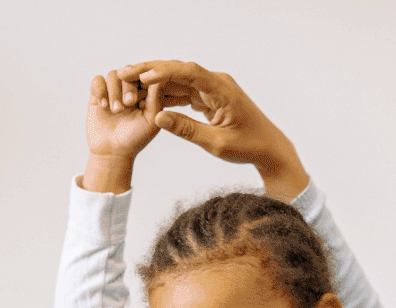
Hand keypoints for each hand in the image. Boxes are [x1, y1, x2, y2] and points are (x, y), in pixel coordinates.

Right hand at [82, 71, 175, 192]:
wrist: (113, 151)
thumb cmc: (135, 138)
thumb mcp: (151, 120)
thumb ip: (156, 99)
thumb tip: (161, 78)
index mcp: (146, 93)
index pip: (146, 75)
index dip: (144, 79)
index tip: (144, 90)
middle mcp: (129, 88)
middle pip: (129, 71)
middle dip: (128, 86)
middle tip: (129, 103)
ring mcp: (113, 89)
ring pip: (113, 74)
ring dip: (114, 91)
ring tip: (116, 110)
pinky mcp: (98, 93)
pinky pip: (97, 80)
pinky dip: (100, 90)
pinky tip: (104, 106)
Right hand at [114, 61, 309, 200]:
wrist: (269, 149)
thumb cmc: (249, 147)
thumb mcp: (216, 143)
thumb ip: (187, 130)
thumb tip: (158, 118)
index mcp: (222, 89)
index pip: (189, 72)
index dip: (164, 72)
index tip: (142, 77)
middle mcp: (218, 82)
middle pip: (180, 70)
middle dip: (152, 71)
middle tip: (125, 72)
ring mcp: (214, 88)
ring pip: (180, 79)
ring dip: (156, 81)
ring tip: (129, 82)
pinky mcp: (211, 96)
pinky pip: (185, 90)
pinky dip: (167, 92)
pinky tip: (147, 95)